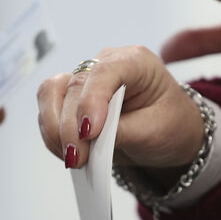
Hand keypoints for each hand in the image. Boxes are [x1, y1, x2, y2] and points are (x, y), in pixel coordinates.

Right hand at [36, 46, 201, 174]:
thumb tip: (87, 138)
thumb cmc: (170, 124)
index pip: (104, 72)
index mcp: (135, 61)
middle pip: (73, 86)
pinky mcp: (71, 98)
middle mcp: (105, 64)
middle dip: (70, 127)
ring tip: (71, 158)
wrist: (169, 132)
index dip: (91, 100)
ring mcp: (86, 80)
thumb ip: (122, 132)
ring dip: (54, 128)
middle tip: (77, 157)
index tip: (89, 132)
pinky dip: (53, 135)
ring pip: (51, 93)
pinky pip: (49, 111)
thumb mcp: (155, 132)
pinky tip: (67, 152)